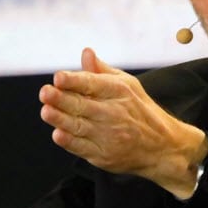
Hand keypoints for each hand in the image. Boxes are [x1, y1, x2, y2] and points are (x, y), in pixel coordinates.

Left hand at [39, 48, 207, 198]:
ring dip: (60, 119)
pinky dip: (69, 141)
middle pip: (82, 105)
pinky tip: (58, 134)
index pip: (92, 84)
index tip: (58, 77)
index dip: (74, 80)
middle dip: (62, 99)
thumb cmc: (139, 110)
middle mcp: (114, 112)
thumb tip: (85, 52)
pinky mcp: (103, 156)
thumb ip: (101, 71)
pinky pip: (82, 147)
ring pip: (79, 126)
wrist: (162, 147)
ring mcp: (109, 135)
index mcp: (118, 91)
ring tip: (45, 111)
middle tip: (45, 92)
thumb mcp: (127, 85)